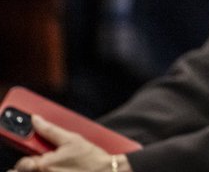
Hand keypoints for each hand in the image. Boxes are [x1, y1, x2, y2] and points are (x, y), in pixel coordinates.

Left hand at [11, 116, 127, 171]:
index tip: (34, 156)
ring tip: (59, 165)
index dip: (26, 159)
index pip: (22, 164)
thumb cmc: (91, 157)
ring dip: (43, 169)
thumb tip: (36, 120)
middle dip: (33, 166)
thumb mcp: (71, 139)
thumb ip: (50, 130)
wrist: (107, 171)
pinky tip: (64, 170)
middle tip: (47, 161)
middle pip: (27, 171)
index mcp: (44, 165)